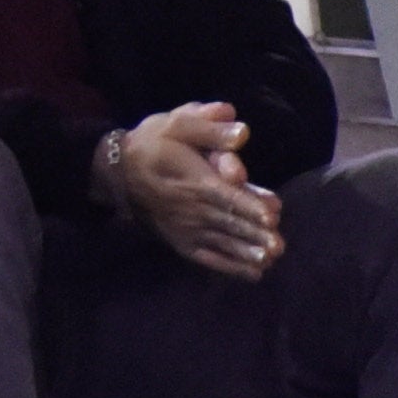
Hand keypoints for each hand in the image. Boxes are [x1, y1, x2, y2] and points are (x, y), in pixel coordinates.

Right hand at [97, 102, 281, 276]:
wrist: (118, 172)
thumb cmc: (153, 144)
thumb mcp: (177, 124)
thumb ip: (209, 129)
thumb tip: (242, 131)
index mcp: (196, 180)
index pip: (226, 195)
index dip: (249, 206)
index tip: (271, 217)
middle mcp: (193, 208)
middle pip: (229, 222)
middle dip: (255, 235)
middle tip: (279, 247)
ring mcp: (188, 229)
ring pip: (223, 242)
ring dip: (246, 252)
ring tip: (269, 260)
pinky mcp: (183, 242)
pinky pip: (209, 258)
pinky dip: (231, 267)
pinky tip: (253, 273)